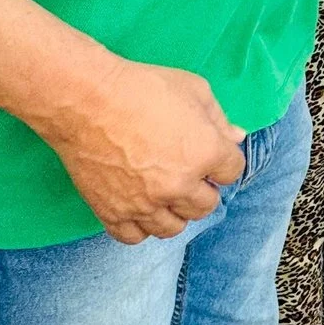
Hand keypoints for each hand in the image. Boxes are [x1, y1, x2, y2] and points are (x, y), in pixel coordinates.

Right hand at [37, 57, 246, 243]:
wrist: (87, 100)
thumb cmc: (142, 87)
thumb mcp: (193, 89)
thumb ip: (219, 118)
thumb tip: (236, 138)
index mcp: (205, 154)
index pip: (232, 172)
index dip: (223, 161)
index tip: (209, 153)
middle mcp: (179, 186)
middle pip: (206, 205)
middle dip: (202, 188)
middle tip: (187, 172)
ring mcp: (145, 204)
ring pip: (173, 227)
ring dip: (175, 211)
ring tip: (165, 192)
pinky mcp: (113, 212)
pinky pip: (134, 237)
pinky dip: (140, 226)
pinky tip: (139, 207)